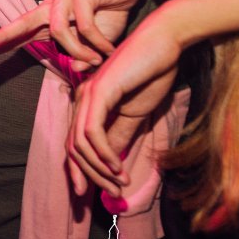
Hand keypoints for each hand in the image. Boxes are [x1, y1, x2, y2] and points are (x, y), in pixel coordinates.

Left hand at [0, 0, 142, 67]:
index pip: (16, 34)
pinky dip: (97, 43)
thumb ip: (79, 58)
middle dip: (0, 35)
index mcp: (46, 21)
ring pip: (60, 33)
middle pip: (20, 23)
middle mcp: (49, 7)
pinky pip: (84, 26)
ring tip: (96, 60)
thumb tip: (75, 70)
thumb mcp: (91, 46)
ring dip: (79, 52)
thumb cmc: (106, 18)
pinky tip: (108, 49)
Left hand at [66, 10, 182, 195]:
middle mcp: (82, 98)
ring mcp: (87, 94)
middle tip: (109, 193)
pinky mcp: (99, 91)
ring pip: (79, 144)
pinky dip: (103, 153)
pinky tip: (117, 166)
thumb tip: (111, 164)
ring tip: (118, 183)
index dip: (80, 171)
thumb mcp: (135, 113)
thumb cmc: (152, 73)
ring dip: (98, 169)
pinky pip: (92, 132)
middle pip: (72, 147)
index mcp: (88, 103)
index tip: (92, 194)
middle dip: (88, 175)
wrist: (166, 43)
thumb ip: (120, 136)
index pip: (74, 143)